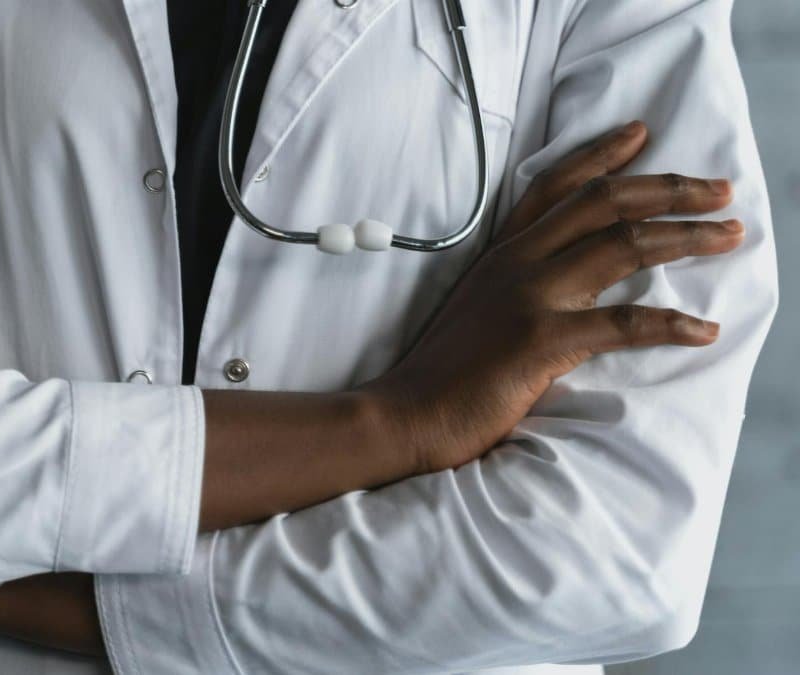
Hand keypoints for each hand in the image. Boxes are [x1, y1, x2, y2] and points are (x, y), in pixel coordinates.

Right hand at [360, 121, 743, 472]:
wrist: (406, 414)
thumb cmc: (443, 373)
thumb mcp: (477, 310)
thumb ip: (515, 286)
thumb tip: (565, 284)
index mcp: (500, 254)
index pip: (555, 186)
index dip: (601, 154)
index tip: (641, 134)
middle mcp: (516, 263)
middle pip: (603, 202)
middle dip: (670, 187)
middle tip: (720, 189)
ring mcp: (528, 298)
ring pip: (623, 246)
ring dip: (686, 236)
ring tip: (728, 235)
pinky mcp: (540, 341)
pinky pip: (623, 324)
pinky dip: (671, 324)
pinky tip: (704, 330)